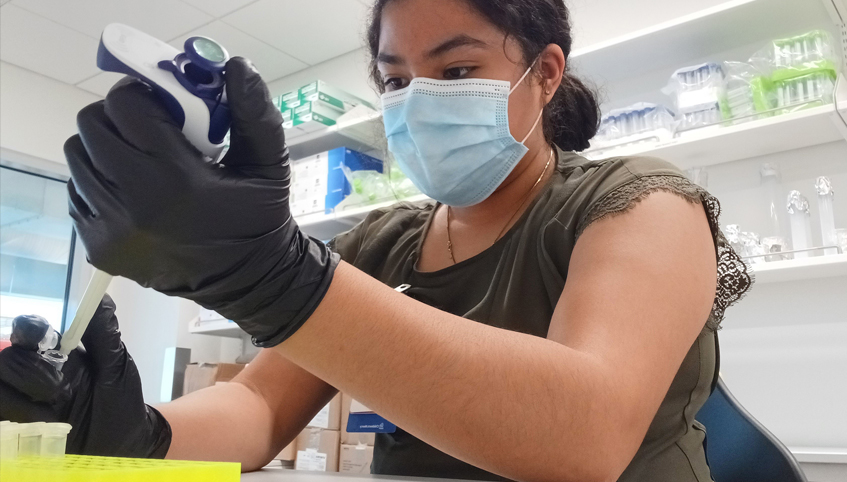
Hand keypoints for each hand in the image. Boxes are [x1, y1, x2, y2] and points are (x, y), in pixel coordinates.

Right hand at [0, 295, 170, 456]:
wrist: (126, 439)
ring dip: (19, 400)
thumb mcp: (117, 367)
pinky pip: (1, 418)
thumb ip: (105, 335)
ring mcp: (23, 400)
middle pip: (6, 359)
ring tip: (52, 414)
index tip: (42, 336)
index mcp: (57, 352)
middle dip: (27, 371)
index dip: (28, 328)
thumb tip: (102, 299)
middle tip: (57, 389)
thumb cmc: (121, 398)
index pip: (29, 331)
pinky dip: (13, 419)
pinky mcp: (19, 426)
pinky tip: (40, 426)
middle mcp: (34, 372)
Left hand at [64, 58, 338, 346]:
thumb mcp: (268, 165)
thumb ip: (253, 113)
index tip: (163, 105)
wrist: (249, 281)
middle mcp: (135, 204)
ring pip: (78, 156)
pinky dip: (100, 182)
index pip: (126, 106)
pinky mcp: (100, 247)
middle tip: (149, 129)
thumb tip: (238, 66)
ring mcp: (111, 228)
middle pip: (92, 125)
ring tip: (140, 160)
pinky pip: (78, 192)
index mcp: (177, 179)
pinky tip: (134, 191)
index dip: (143, 95)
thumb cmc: (259, 220)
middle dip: (120, 117)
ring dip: (105, 148)